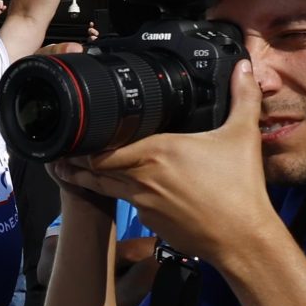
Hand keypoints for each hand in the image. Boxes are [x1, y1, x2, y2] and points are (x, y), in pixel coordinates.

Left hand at [54, 63, 278, 268]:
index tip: (75, 132)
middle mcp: (142, 177)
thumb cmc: (240, 189)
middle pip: (94, 167)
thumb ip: (242, 97)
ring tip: (67, 169)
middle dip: (76, 160)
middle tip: (62, 151)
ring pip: (103, 188)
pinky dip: (115, 194)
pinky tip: (113, 188)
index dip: (85, 142)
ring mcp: (142, 203)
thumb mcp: (242, 136)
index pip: (104, 147)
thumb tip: (243, 66)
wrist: (242, 239)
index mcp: (157, 151)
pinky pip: (125, 203)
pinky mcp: (149, 223)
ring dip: (86, 178)